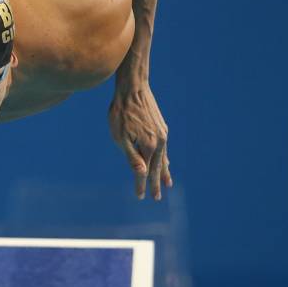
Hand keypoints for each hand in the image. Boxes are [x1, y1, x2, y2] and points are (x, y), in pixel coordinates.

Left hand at [109, 82, 172, 199]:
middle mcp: (159, 142)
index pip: (144, 171)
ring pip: (163, 158)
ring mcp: (162, 134)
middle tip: (157, 198)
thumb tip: (141, 173)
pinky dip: (164, 158)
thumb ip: (132, 157)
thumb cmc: (121, 112)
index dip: (141, 185)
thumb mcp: (120, 137)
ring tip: (167, 184)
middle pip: (157, 167)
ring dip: (163, 172)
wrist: (133, 88)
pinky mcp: (162, 127)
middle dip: (155, 183)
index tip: (140, 197)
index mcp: (148, 146)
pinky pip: (164, 148)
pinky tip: (165, 161)